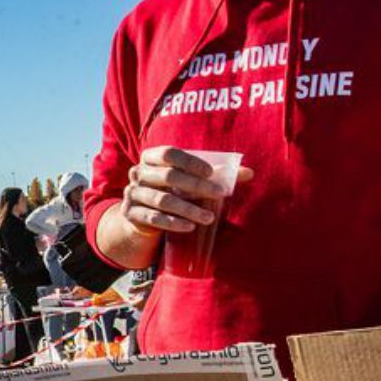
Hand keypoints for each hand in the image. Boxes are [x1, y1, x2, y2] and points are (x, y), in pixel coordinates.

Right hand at [120, 146, 251, 235]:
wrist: (141, 218)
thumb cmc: (171, 192)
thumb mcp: (188, 181)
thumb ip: (216, 176)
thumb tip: (250, 173)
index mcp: (150, 158)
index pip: (169, 153)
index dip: (190, 162)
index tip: (212, 173)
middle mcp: (138, 172)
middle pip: (168, 176)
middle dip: (196, 186)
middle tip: (219, 194)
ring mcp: (132, 193)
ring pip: (163, 200)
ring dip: (189, 209)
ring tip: (209, 218)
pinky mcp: (130, 214)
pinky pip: (153, 218)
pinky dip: (173, 223)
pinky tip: (190, 227)